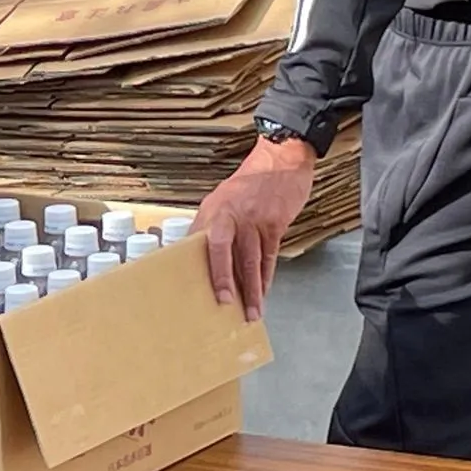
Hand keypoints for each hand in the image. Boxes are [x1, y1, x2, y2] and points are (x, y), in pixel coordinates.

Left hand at [192, 136, 315, 321]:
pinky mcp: (275, 224)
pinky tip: (265, 290)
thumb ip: (213, 222)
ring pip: (250, 260)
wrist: (281, 160)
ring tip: (251, 310)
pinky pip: (269, 255)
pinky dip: (267, 275)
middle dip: (223, 280)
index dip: (195, 264)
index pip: (198, 241)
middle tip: (224, 303)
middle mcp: (229, 215)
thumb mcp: (223, 197)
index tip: (189, 285)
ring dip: (252, 288)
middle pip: (222, 252)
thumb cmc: (251, 181)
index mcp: (212, 209)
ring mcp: (253, 220)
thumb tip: (201, 248)